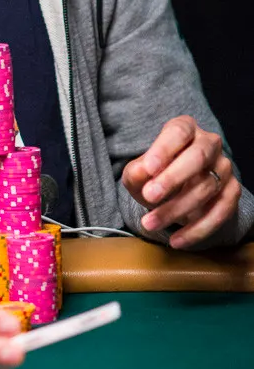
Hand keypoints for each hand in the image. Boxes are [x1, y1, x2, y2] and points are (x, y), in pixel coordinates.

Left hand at [122, 115, 240, 247]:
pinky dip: (197, 229)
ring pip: (206, 187)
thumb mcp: (138, 173)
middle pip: (198, 157)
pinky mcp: (232, 192)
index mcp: (185, 128)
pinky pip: (220, 212)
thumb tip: (142, 173)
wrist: (175, 192)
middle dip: (173, 178)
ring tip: (149, 223)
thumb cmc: (154, 176)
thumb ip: (137, 172)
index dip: (163, 149)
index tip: (147, 168)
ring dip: (176, 209)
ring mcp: (224, 168)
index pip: (178, 132)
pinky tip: (177, 240)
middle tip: (149, 196)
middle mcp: (209, 143)